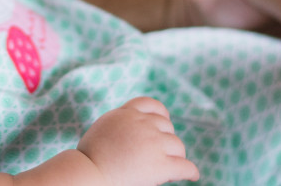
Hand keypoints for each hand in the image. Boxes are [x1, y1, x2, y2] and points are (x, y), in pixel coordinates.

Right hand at [77, 97, 198, 185]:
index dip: (160, 114)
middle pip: (166, 126)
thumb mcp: (102, 130)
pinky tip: (192, 176)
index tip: (164, 122)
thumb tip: (130, 133)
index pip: (150, 104)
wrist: (87, 173)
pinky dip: (190, 172)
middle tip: (163, 153)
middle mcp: (141, 123)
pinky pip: (184, 167)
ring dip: (176, 155)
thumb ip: (119, 125)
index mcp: (125, 113)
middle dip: (166, 138)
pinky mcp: (160, 164)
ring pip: (177, 146)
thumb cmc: (87, 159)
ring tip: (174, 166)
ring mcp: (153, 143)